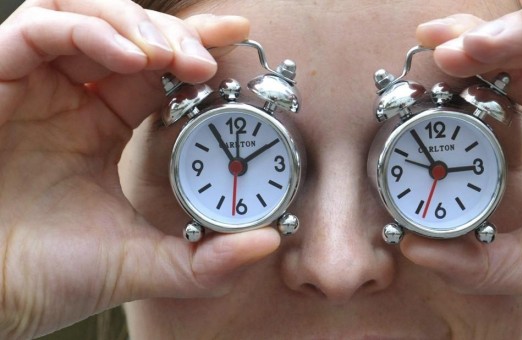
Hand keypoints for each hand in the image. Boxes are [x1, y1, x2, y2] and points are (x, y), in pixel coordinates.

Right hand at [0, 1, 279, 337]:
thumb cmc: (45, 276)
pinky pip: (39, 27)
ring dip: (135, 23)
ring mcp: (31, 85)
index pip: (155, 68)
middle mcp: (67, 96)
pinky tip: (132, 60)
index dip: (195, 47)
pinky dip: (89, 30)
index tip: (237, 38)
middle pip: (126, 31)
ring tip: (171, 57)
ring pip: (82, 12)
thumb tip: (268, 242)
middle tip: (206, 59)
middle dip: (173, 34)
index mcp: (99, 125)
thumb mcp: (140, 262)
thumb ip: (205, 259)